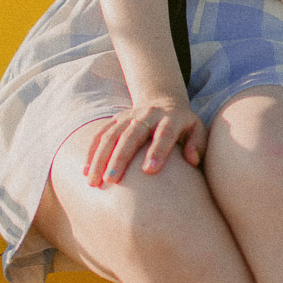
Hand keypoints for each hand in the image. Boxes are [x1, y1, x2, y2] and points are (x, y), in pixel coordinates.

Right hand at [85, 98, 206, 187]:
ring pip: (111, 135)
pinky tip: (85, 171)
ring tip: (92, 181)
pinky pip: (100, 135)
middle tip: (111, 181)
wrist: (162, 101)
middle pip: (132, 135)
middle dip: (120, 158)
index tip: (149, 171)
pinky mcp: (115, 120)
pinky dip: (91, 152)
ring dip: (100, 158)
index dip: (157, 151)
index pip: (164, 133)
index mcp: (171, 118)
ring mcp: (129, 116)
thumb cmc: (183, 125)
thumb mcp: (197, 129)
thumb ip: (197, 143)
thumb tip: (192, 160)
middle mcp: (147, 115)